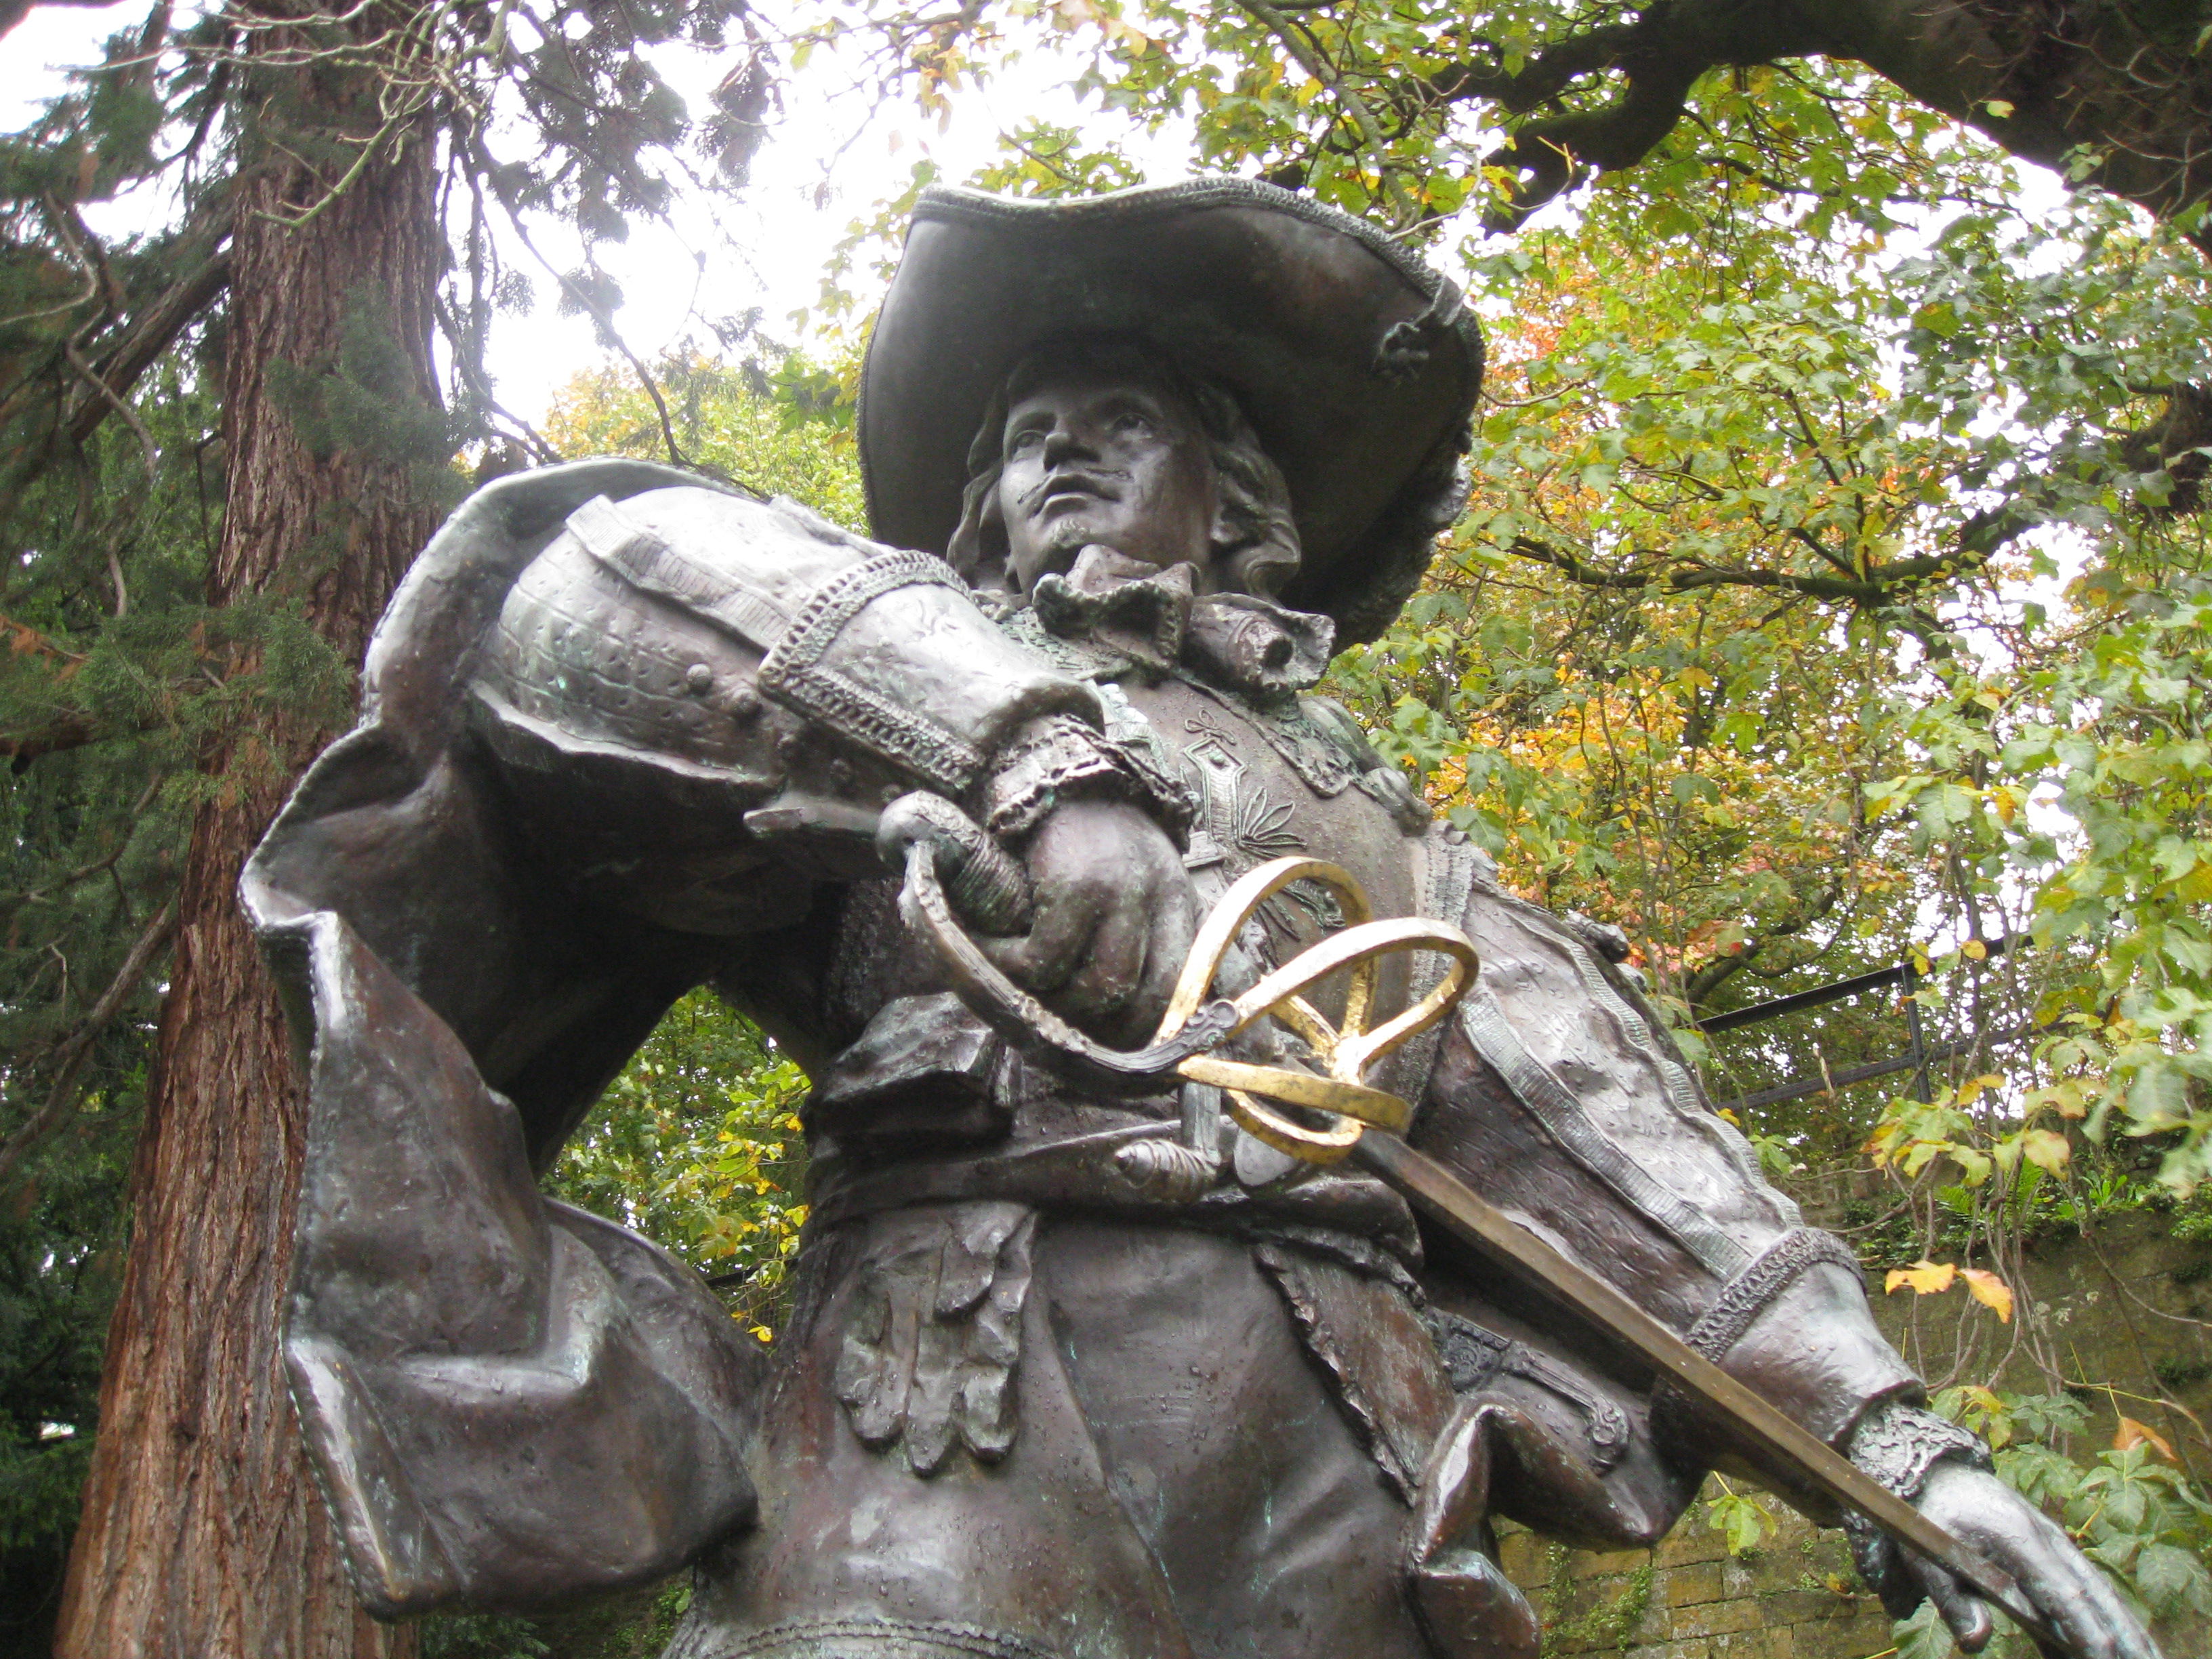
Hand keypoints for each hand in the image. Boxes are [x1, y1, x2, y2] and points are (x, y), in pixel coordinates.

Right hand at [977, 798, 1195, 1048]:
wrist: (1050, 766)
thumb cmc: (1084, 835)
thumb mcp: (1130, 881)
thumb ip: (1134, 933)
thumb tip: (1114, 1014)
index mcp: (1176, 903)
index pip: (1182, 989)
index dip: (1148, 1031)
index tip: (1112, 1045)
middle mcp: (1158, 898)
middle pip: (1144, 999)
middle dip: (1101, 1027)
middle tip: (1059, 1022)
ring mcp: (1120, 893)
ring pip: (1097, 988)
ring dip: (1056, 1000)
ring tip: (1023, 984)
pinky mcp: (1076, 886)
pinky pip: (1046, 960)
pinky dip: (1014, 968)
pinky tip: (993, 950)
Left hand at [1910, 1461, 2160, 1658]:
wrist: (1937, 1473)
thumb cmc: (1929, 1518)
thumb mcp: (1926, 1556)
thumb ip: (1952, 1600)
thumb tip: (1976, 1643)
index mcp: (2017, 1537)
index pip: (2062, 1592)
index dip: (2086, 1629)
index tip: (2106, 1658)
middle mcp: (2047, 1540)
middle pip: (2095, 1594)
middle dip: (2125, 1636)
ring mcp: (2056, 1545)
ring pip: (2100, 1593)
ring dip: (2127, 1629)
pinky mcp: (2054, 1553)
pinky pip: (2087, 1589)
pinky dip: (2107, 1617)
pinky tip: (2119, 1646)